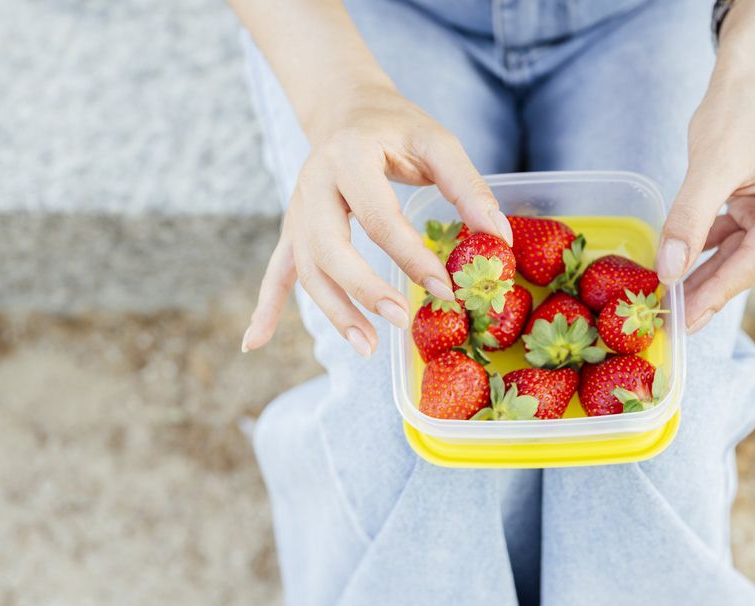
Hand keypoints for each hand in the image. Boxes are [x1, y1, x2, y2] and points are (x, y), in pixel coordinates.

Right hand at [240, 83, 511, 355]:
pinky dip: (266, 308)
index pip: (379, 217)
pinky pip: (277, 271)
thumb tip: (499, 238)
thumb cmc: (397, 127)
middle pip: (328, 248)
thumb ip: (468, 187)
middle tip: (401, 317)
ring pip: (306, 268)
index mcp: (349, 157)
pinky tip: (255, 342)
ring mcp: (298, 211)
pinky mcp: (294, 229)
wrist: (347, 109)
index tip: (444, 289)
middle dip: (364, 288)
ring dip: (332, 310)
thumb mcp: (437, 142)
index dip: (411, 256)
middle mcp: (313, 185)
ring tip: (366, 347)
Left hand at [656, 0, 754, 332]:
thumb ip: (689, 219)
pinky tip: (671, 275)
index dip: (715, 293)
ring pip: (732, 260)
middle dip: (705, 293)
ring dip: (699, 280)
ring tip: (666, 307)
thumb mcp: (711, 165)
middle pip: (744, 267)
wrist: (747, 76)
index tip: (683, 321)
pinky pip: (723, 244)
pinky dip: (697, 257)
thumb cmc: (738, 110)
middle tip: (669, 326)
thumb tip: (667, 271)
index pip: (753, 261)